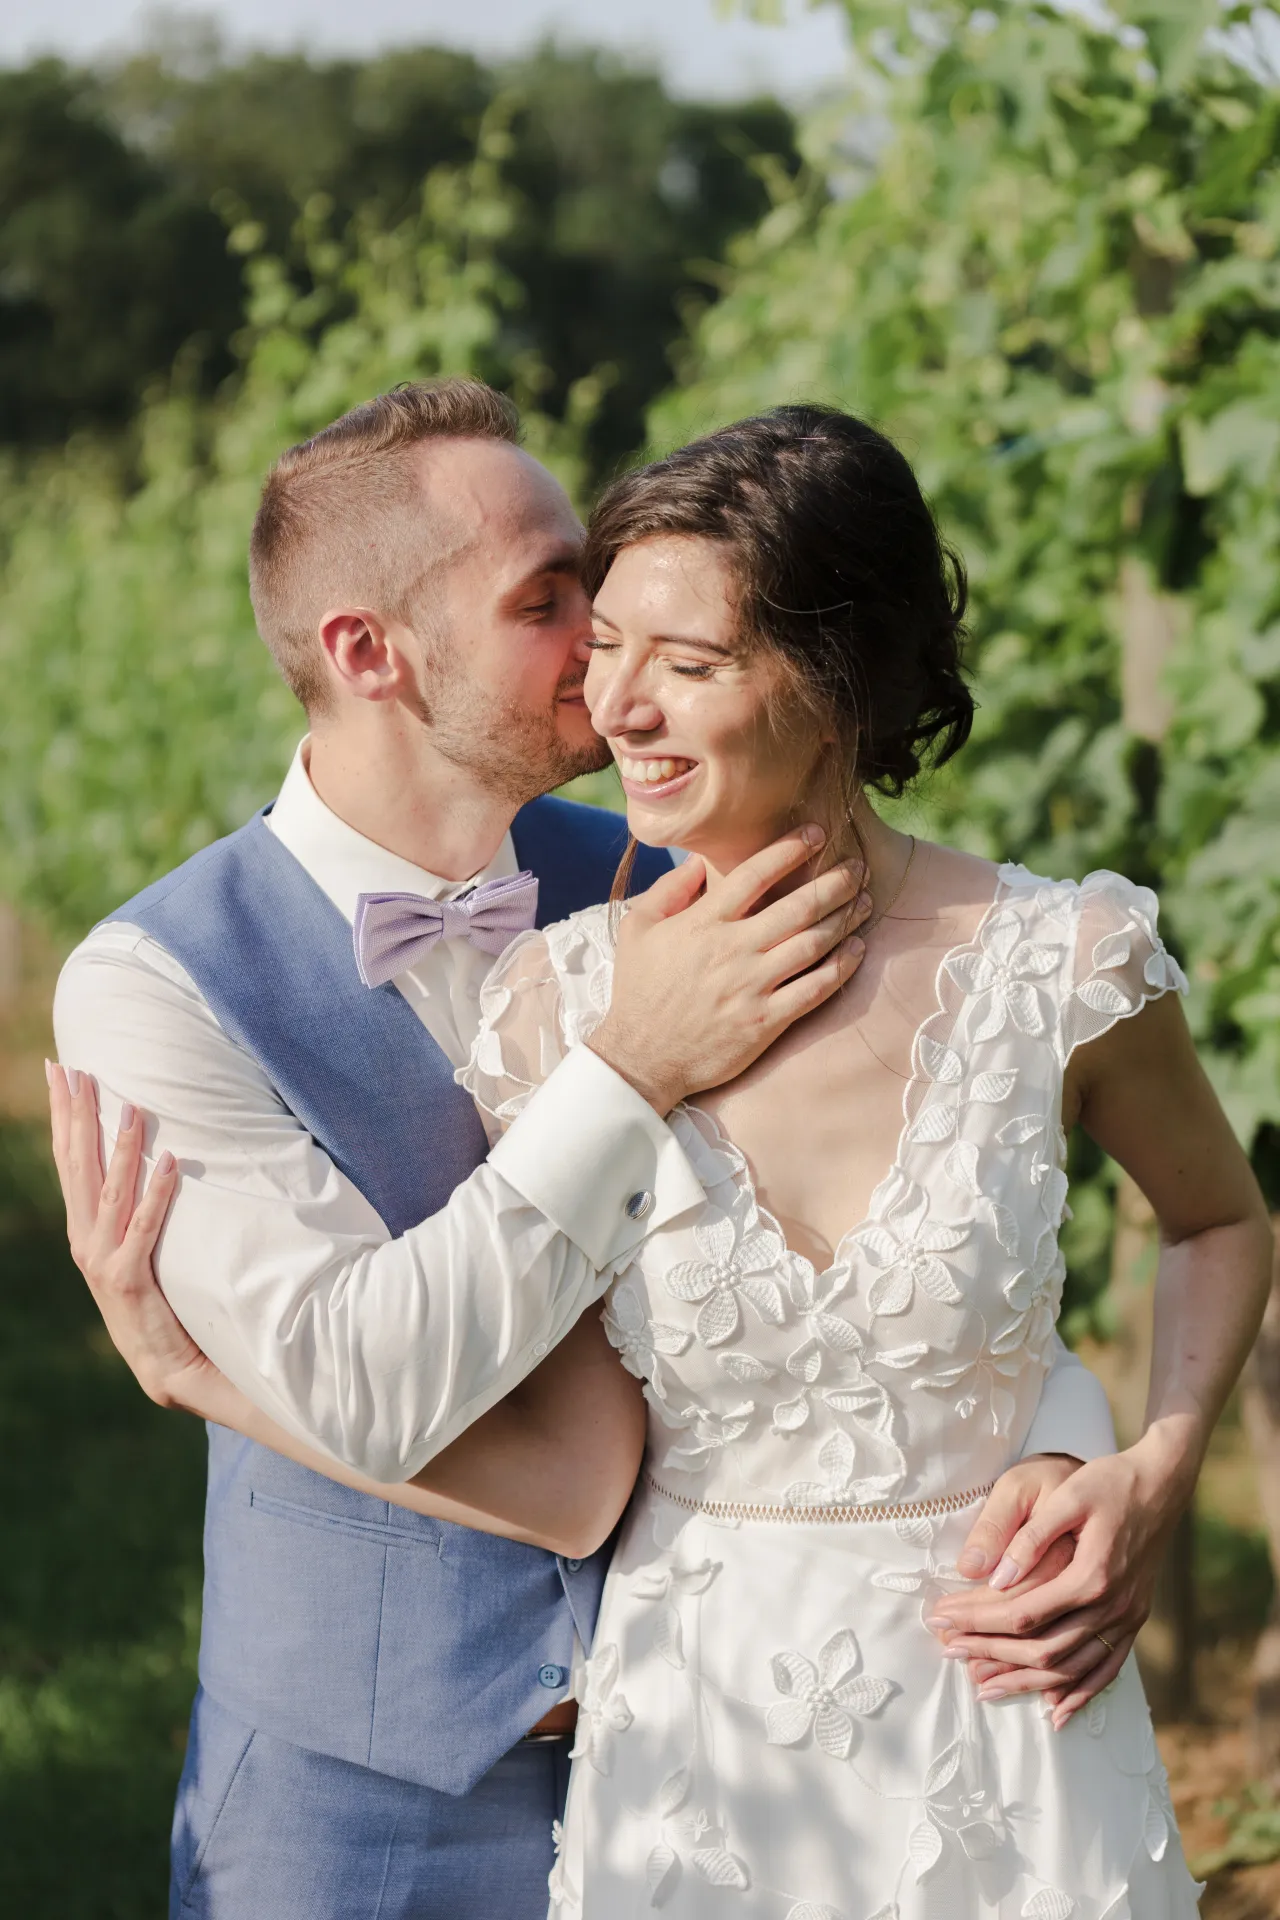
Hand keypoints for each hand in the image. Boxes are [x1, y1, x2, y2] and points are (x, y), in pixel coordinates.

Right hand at [47, 1063, 227, 1418]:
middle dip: (76, 1114)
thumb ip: (132, 1210)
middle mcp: (86, 1239)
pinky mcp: (131, 1278)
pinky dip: (157, 1193)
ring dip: (122, 1146)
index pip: (69, 1159)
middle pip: (78, 1165)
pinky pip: (145, 1227)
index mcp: (83, 1228)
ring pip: (111, 1190)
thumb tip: (147, 1156)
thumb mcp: (135, 1248)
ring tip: (132, 1105)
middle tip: (75, 1069)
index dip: (63, 1114)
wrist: (165, 1363)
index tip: (61, 1070)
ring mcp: (104, 1260)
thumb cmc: (157, 1301)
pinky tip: (169, 1162)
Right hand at [589, 825, 868, 1111]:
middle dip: (834, 882)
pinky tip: (857, 950)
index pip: (755, 874)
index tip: (816, 834)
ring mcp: (752, 987)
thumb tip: (700, 861)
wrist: (641, 1057)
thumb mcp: (637, 930)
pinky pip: (815, 989)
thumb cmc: (638, 991)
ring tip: (864, 900)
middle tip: (858, 866)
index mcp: (703, 924)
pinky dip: (841, 967)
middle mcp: (733, 950)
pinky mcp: (766, 1022)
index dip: (790, 849)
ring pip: (813, 944)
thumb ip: (668, 890)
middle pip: (797, 906)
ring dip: (845, 918)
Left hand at [927, 1445, 1185, 1727]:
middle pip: (1043, 1649)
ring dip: (1027, 1682)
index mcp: (1091, 1576)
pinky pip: (1108, 1669)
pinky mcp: (1134, 1619)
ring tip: (984, 1688)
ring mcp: (1127, 1618)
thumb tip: (995, 1578)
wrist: (1162, 1484)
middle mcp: (1112, 1606)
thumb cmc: (1110, 1482)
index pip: (1022, 1613)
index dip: (978, 1620)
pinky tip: (1056, 1711)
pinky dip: (1081, 1694)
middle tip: (949, 1652)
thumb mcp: (1069, 1497)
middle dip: (991, 1654)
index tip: (942, 1619)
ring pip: (1072, 1669)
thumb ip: (1031, 1538)